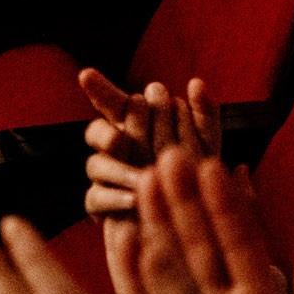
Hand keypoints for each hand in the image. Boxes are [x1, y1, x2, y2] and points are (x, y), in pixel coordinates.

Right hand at [82, 70, 217, 218]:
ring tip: (144, 176)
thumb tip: (195, 82)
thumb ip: (204, 113)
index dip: (98, 87)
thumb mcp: (207, 142)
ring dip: (118, 169)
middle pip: (96, 131)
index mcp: (136, 125)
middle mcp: (117, 147)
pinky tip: (135, 200)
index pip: (114, 102)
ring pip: (95, 165)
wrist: (190, 219)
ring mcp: (107, 176)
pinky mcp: (103, 205)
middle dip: (108, 133)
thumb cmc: (195, 174)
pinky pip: (96, 197)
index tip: (86, 74)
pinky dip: (115, 198)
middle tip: (123, 136)